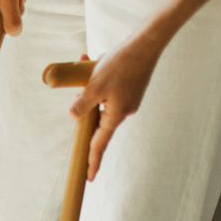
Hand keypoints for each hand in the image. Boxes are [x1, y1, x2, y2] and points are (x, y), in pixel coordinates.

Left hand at [70, 37, 162, 179]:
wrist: (148, 41)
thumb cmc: (121, 64)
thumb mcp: (94, 86)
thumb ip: (81, 104)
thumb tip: (73, 116)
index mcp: (116, 115)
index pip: (100, 144)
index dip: (92, 161)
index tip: (89, 178)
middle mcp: (124, 110)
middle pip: (96, 117)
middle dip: (85, 103)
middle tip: (82, 84)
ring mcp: (129, 98)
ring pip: (101, 97)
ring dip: (91, 84)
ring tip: (88, 64)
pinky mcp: (131, 86)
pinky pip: (109, 87)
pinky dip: (99, 76)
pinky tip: (96, 60)